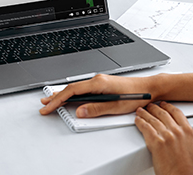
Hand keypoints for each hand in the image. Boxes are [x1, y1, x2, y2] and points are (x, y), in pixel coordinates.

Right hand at [39, 74, 154, 117]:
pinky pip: (83, 88)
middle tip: (44, 104)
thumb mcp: (116, 106)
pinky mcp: (103, 85)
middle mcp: (97, 80)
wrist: (149, 88)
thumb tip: (80, 111)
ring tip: (51, 100)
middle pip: (71, 88)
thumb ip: (96, 109)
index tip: (48, 107)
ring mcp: (100, 81)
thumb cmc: (136, 95)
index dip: (58, 100)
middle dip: (56, 97)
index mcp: (98, 83)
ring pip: (76, 88)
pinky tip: (69, 97)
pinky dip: (73, 93)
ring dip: (63, 95)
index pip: (72, 91)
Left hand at [135, 102, 192, 174]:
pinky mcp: (156, 143)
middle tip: (150, 106)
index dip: (168, 107)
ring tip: (141, 111)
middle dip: (155, 108)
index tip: (164, 105)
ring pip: (153, 119)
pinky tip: (138, 120)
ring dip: (145, 113)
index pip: (177, 113)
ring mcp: (166, 136)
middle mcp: (176, 131)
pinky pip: (146, 128)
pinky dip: (140, 122)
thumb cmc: (191, 170)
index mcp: (187, 131)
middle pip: (163, 114)